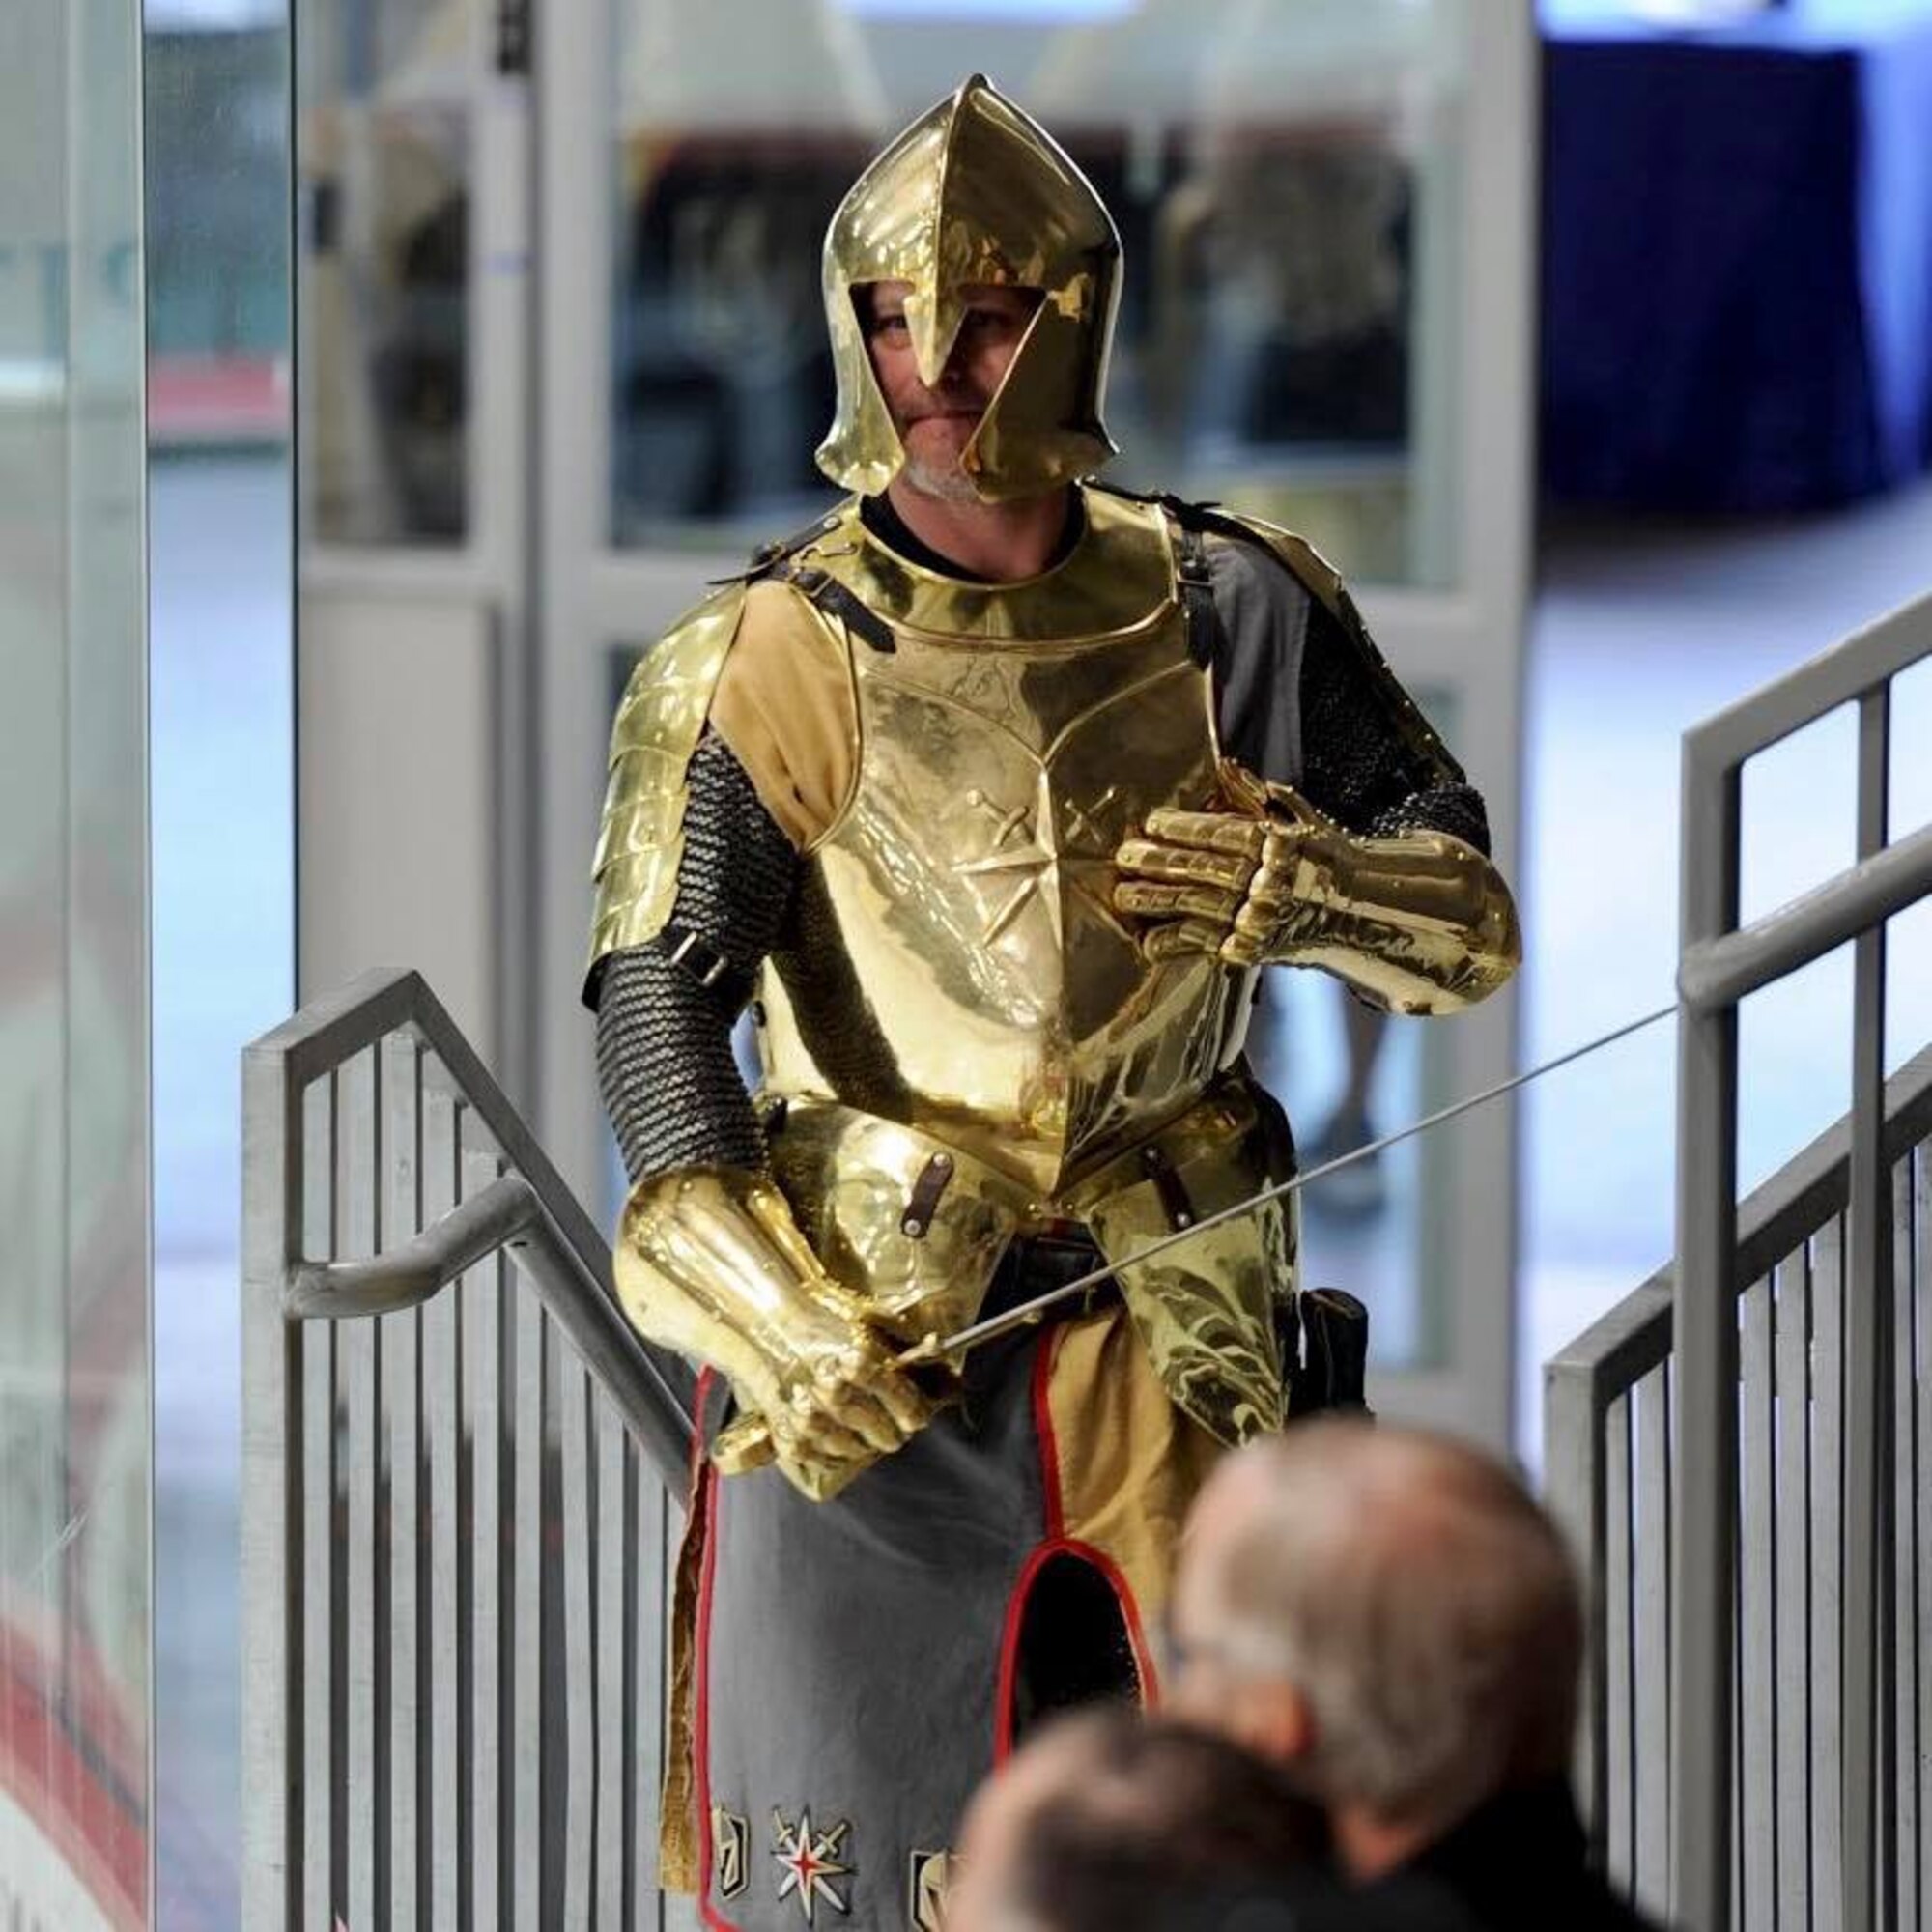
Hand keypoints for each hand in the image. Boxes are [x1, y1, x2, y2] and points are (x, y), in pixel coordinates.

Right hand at [726, 1282, 942, 1501]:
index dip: (914, 1412)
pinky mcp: (781, 1421)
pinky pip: (809, 1454)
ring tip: (868, 1443)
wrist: (774, 1318)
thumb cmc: (828, 1319)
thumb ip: (909, 1346)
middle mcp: (830, 1383)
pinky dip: (827, 1458)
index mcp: (858, 1356)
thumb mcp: (874, 1322)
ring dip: (861, 1448)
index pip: (900, 1398)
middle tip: (895, 1435)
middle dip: (889, 1434)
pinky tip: (839, 1452)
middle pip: (874, 1428)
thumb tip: (944, 1364)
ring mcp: (803, 1405)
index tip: (917, 1418)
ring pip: (844, 1444)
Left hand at [1114, 760, 1334, 969]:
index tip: (1151, 822)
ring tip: (1123, 894)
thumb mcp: (1301, 820)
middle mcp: (1270, 883)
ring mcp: (1260, 919)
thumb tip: (1227, 767)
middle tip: (1124, 856)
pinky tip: (1147, 940)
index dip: (1184, 828)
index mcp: (1281, 845)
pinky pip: (1206, 945)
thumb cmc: (1324, 861)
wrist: (1359, 913)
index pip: (1224, 834)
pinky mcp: (1251, 950)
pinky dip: (1175, 943)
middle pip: (1205, 870)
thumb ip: (1261, 797)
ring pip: (1198, 907)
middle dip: (1160, 863)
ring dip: (1157, 901)